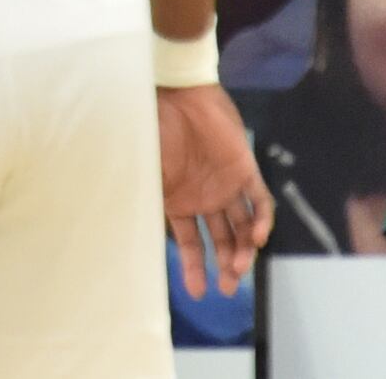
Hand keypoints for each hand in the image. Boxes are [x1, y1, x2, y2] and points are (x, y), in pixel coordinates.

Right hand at [161, 83, 270, 296]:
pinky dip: (262, 221)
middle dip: (226, 266)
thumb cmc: (152, 128)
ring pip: (243, 228)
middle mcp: (205, 197)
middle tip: (227, 286)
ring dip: (244, 251)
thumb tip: (124, 232)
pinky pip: (260, 201)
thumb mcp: (142, 171)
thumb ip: (141, 199)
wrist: (177, 92)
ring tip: (238, 268)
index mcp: (179, 200)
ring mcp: (226, 185)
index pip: (191, 242)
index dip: (194, 267)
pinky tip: (257, 238)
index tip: (198, 293)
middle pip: (222, 240)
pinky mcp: (245, 170)